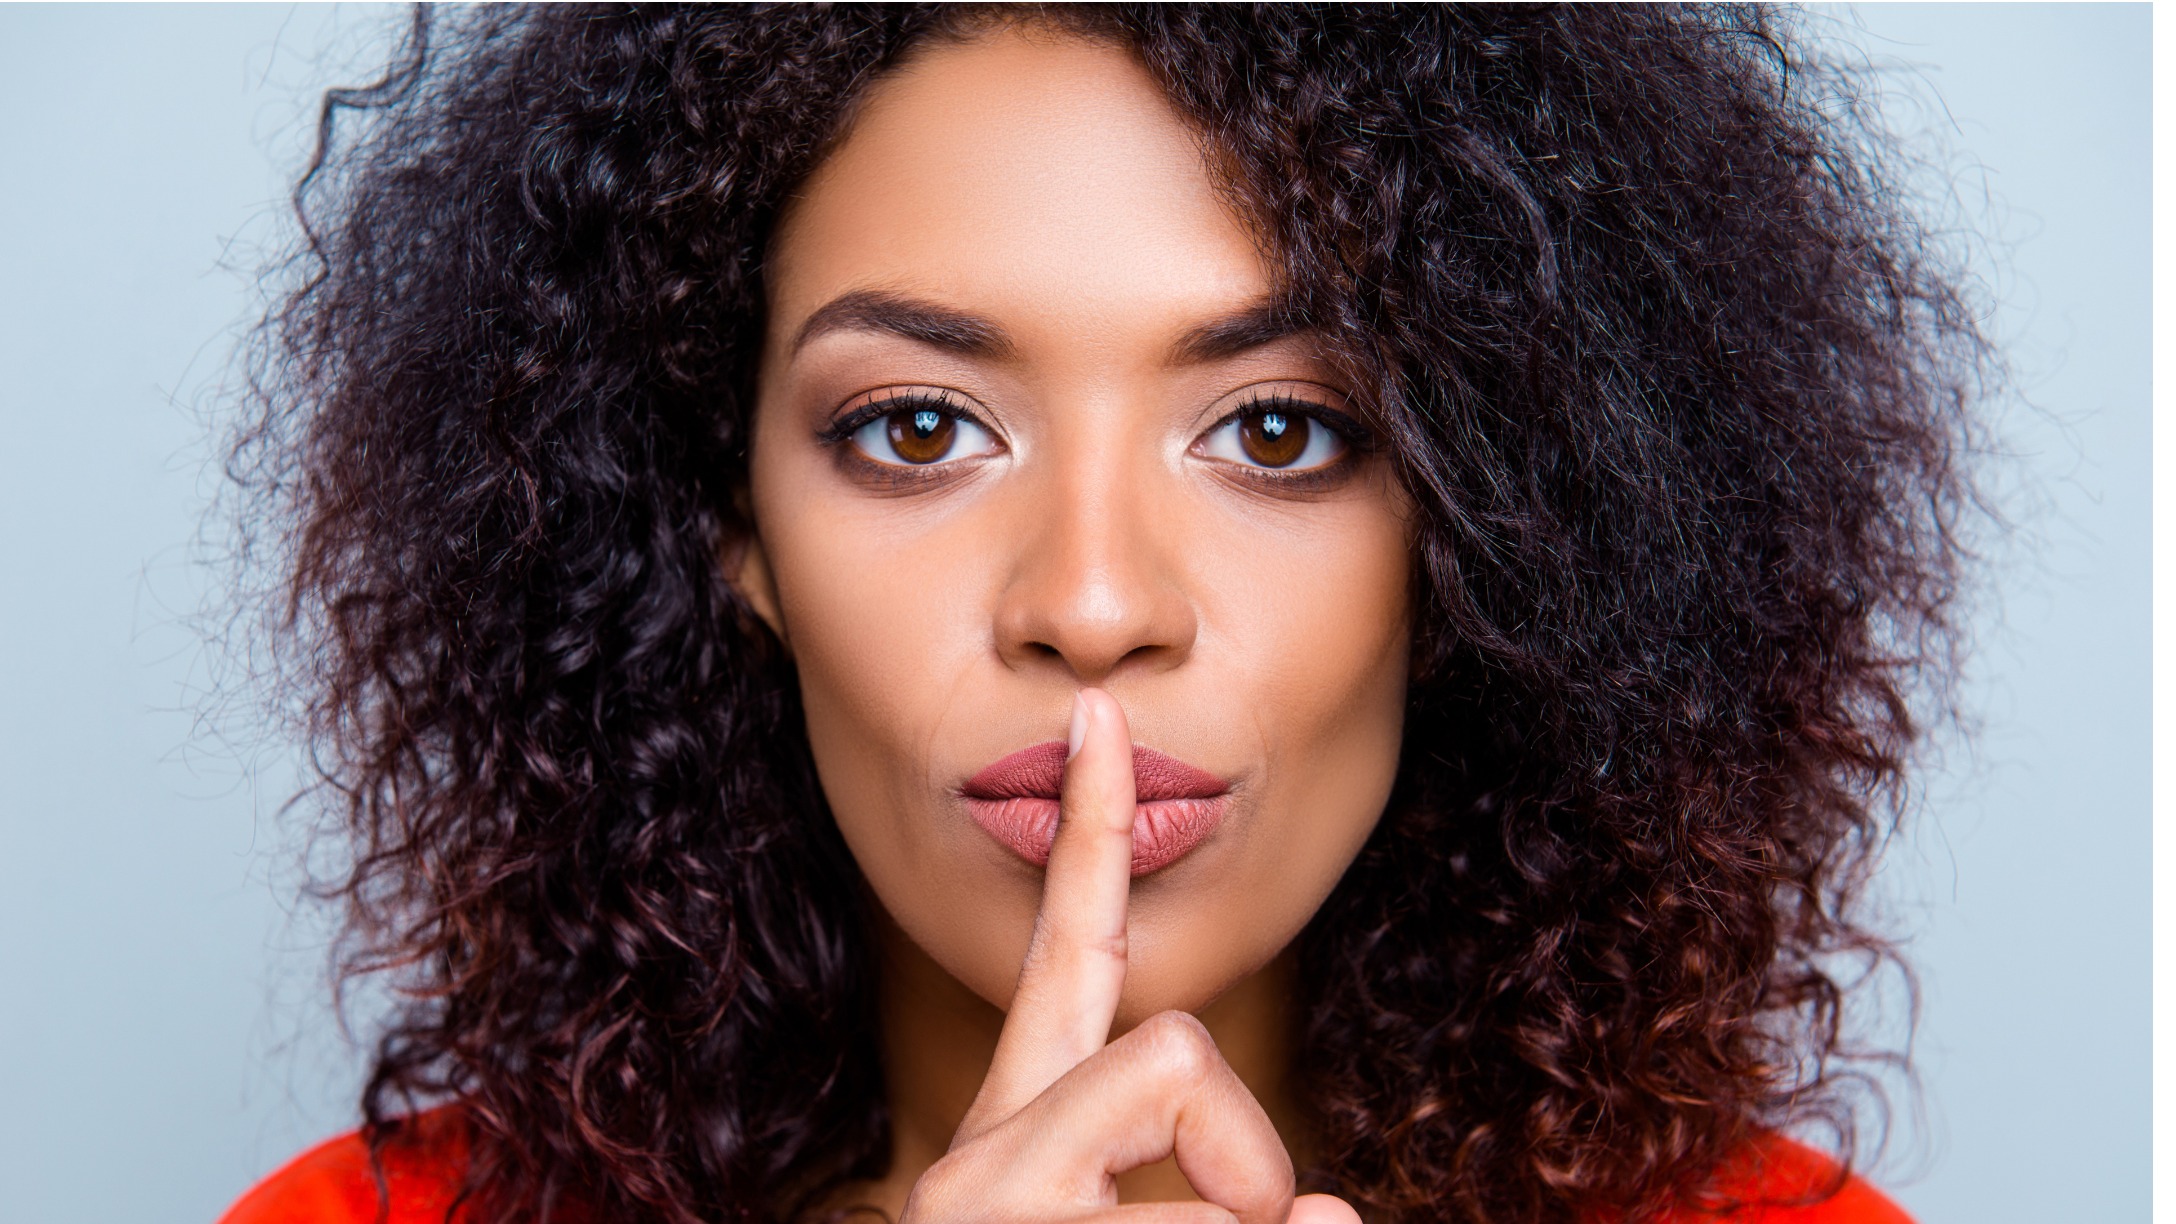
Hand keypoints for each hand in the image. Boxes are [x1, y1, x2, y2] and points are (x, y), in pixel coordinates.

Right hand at [900, 688, 1360, 1223]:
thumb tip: (1329, 1211)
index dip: (1089, 831)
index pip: (1064, 962)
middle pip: (1172, 1047)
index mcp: (1015, 1137)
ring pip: (1210, 1136)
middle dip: (1245, 1150)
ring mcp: (984, 1201)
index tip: (1099, 714)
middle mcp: (977, 1158)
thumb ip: (1231, 1193)